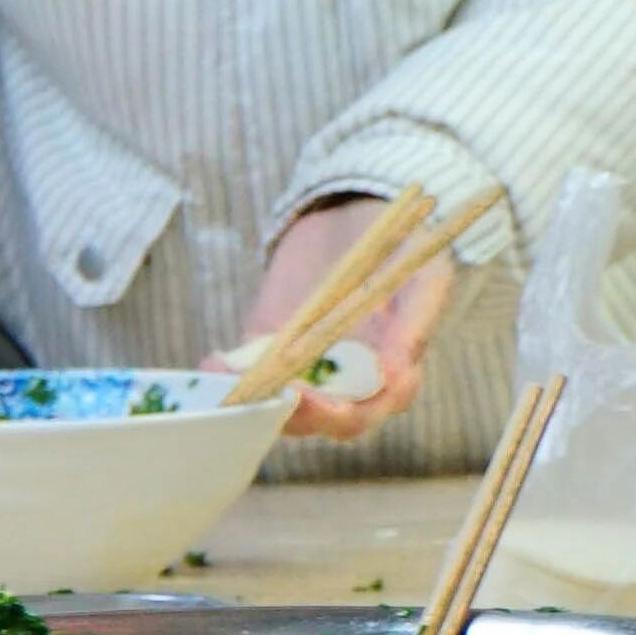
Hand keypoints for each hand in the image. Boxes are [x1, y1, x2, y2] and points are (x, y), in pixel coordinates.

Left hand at [244, 197, 458, 443]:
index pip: (366, 412)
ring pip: (278, 405)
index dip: (340, 413)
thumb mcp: (423, 277)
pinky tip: (212, 365)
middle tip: (271, 393)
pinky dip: (227, 375)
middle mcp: (346, 384)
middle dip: (293, 415)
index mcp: (389, 378)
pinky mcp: (270, 347)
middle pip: (318, 420)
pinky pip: (248, 372)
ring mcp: (304, 368)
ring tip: (226, 382)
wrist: (357, 214)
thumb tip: (397, 372)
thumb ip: (416, 322)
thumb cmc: (403, 250)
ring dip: (252, 400)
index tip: (316, 395)